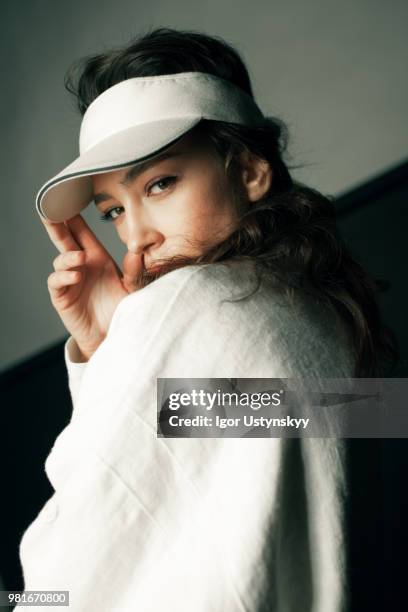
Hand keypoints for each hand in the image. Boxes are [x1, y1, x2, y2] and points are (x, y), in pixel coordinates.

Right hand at [42, 214, 142, 359]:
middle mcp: (82, 266)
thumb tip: (136, 252)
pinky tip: (75, 275)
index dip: (74, 217)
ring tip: (80, 258)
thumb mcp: (133, 289)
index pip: (82, 233)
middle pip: (65, 240)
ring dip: (68, 256)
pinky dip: (64, 275)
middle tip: (51, 209)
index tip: (68, 197)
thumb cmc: (123, 309)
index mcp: (97, 258)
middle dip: (57, 224)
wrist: (114, 335)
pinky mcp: (63, 296)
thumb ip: (134, 271)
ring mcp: (70, 280)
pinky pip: (57, 281)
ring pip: (60, 259)